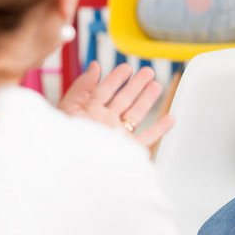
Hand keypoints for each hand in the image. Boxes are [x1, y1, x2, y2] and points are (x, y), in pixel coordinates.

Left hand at [58, 61, 173, 148]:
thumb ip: (82, 86)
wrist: (73, 168)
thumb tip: (95, 66)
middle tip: (148, 72)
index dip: (116, 78)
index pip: (105, 91)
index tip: (127, 67)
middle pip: (124, 100)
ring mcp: (117, 136)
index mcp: (89, 113)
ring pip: (136, 115)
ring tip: (156, 86)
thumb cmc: (65, 141)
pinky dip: (160, 129)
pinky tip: (169, 118)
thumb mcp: (69, 108)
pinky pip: (147, 138)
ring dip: (147, 100)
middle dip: (136, 85)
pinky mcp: (128, 151)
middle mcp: (105, 123)